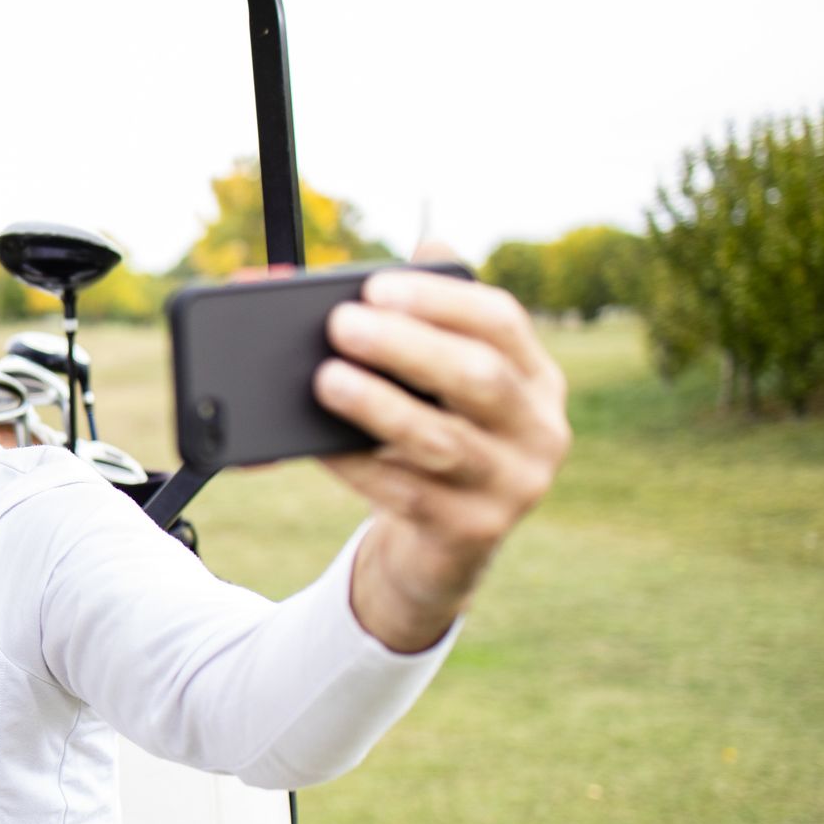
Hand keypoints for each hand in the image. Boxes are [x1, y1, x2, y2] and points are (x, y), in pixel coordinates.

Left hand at [314, 256, 569, 651]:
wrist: (443, 546)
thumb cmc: (428, 437)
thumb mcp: (429, 385)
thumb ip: (398, 325)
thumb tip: (284, 278)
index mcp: (533, 375)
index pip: (501, 321)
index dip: (440, 299)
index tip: (377, 285)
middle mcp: (539, 429)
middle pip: (478, 376)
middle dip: (405, 346)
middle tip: (340, 324)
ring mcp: (512, 486)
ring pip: (442, 440)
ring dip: (379, 406)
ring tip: (326, 381)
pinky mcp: (472, 532)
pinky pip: (407, 494)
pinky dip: (359, 465)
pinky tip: (321, 446)